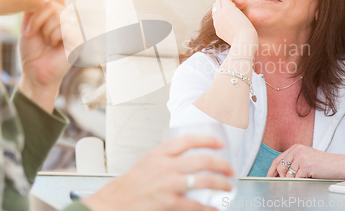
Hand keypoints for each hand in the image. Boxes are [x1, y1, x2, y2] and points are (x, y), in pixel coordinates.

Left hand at [18, 0, 70, 112]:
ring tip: (45, 43)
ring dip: (45, 30)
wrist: (34, 72)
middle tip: (31, 33)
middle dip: (37, 19)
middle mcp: (67, 19)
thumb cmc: (32, 51)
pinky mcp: (79, 38)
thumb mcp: (28, 23)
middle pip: (52, 4)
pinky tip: (55, 47)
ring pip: (58, 15)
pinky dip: (54, 38)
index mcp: (56, 14)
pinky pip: (64, 28)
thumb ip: (34, 5)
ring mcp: (75, 28)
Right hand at [83, 135, 234, 210]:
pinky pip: (195, 204)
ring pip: (204, 180)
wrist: (114, 203)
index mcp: (159, 154)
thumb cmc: (130, 186)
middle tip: (230, 169)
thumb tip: (187, 158)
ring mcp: (168, 184)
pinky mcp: (169, 203)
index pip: (188, 140)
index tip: (220, 144)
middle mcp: (165, 166)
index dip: (207, 140)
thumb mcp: (147, 162)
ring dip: (220, 184)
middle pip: (202, 159)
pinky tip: (214, 208)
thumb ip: (166, 158)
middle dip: (221, 164)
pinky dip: (208, 207)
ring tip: (227, 187)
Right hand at [212, 0, 257, 45]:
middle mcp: (217, 22)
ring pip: (219, 0)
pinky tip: (242, 4)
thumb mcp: (240, 39)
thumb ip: (238, 33)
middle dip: (227, 5)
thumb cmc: (246, 43)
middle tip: (239, 10)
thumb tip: (242, 28)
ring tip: (241, 6)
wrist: (244, 43)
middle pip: (216, 6)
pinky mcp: (227, 8)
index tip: (238, 17)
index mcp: (219, 29)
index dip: (227, 13)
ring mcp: (220, 15)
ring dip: (230, 0)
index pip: (218, 16)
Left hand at [266, 144, 342, 178]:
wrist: (339, 165)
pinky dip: (301, 182)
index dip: (272, 170)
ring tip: (304, 178)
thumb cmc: (324, 164)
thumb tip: (280, 174)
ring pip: (288, 175)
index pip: (278, 159)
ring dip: (294, 180)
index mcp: (296, 147)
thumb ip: (294, 162)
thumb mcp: (306, 158)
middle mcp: (297, 150)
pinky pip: (297, 179)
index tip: (268, 177)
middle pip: (280, 167)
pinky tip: (310, 178)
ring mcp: (301, 157)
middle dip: (282, 178)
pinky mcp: (306, 166)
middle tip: (285, 183)